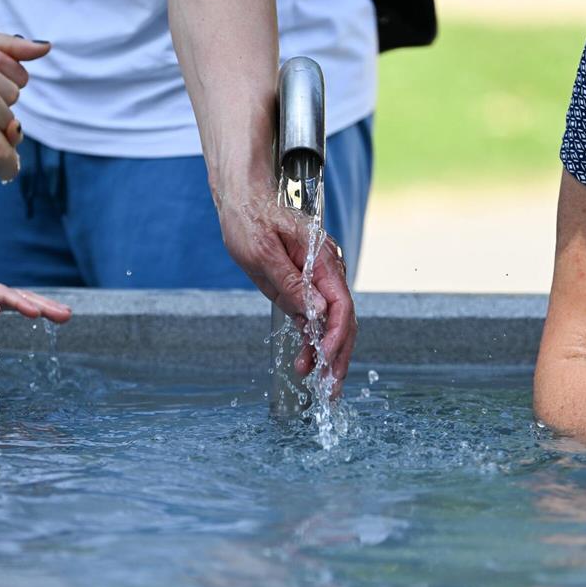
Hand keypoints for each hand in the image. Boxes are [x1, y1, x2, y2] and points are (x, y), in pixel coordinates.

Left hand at [0, 232, 71, 322]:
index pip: (3, 296)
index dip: (18, 304)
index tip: (35, 313)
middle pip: (24, 296)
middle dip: (45, 305)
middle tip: (67, 315)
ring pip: (29, 298)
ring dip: (49, 307)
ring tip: (69, 316)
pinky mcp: (0, 296)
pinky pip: (24, 302)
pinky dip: (42, 307)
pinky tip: (57, 315)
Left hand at [217, 186, 355, 384]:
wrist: (242, 200)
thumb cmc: (250, 219)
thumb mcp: (263, 252)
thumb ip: (291, 283)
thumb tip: (318, 311)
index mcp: (321, 258)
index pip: (341, 303)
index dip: (336, 334)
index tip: (326, 359)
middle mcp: (325, 269)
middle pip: (343, 318)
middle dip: (339, 354)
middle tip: (330, 387)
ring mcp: (316, 278)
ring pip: (331, 321)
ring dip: (326, 352)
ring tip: (315, 381)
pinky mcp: (303, 285)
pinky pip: (315, 317)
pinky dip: (313, 340)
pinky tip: (306, 359)